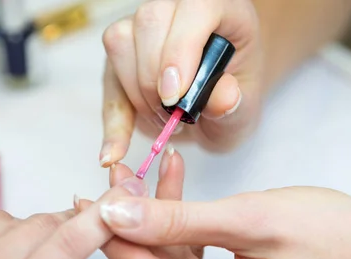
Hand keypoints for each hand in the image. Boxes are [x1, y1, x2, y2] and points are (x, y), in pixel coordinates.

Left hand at [94, 172, 350, 258]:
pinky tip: (178, 192)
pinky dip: (186, 232)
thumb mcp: (249, 219)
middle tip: (117, 180)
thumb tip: (114, 212)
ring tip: (149, 173)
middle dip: (138, 223)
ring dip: (163, 221)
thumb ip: (175, 219)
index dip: (114, 236)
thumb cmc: (338, 237)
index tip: (86, 200)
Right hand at [100, 0, 262, 165]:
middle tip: (174, 118)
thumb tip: (224, 97)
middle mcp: (177, 9)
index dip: (180, 51)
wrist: (215, 106)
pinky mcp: (121, 55)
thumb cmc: (233, 99)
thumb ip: (234, 104)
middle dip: (153, 79)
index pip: (194, 9)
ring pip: (119, 42)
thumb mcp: (243, 110)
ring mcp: (143, 29)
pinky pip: (107, 82)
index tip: (175, 97)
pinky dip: (113, 120)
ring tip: (163, 121)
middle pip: (148, 22)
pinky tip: (115, 151)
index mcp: (220, 9)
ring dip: (136, 94)